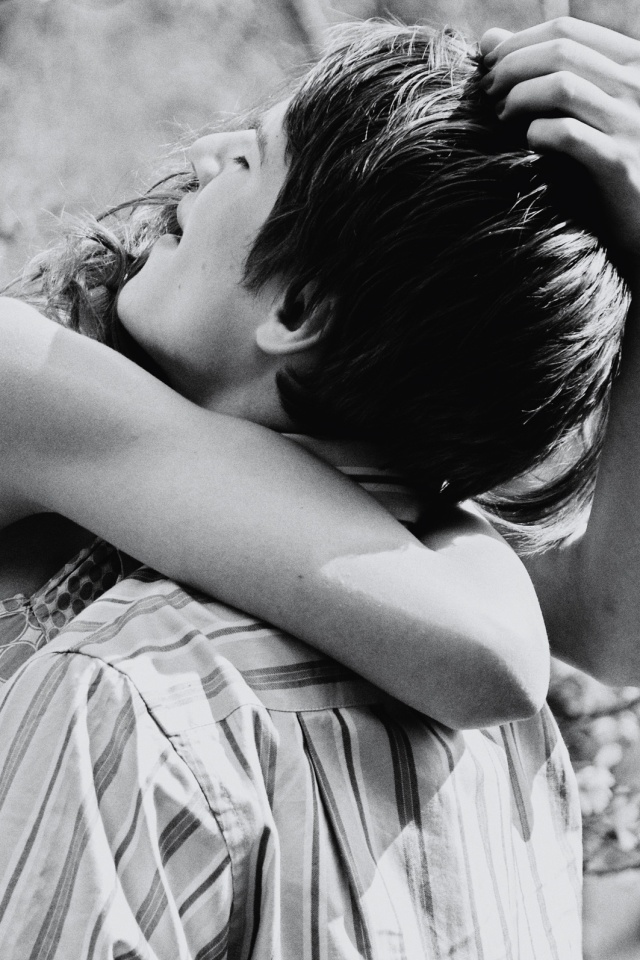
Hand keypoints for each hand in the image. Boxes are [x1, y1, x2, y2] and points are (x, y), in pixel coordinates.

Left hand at [480, 18, 639, 259]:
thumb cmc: (604, 162)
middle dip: (510, 67)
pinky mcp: (619, 164)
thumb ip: (542, 71)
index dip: (518, 43)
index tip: (489, 66)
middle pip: (560, 52)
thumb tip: (488, 39)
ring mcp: (632, 123)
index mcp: (633, 62)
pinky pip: (568, 134)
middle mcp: (638, 84)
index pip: (567, 31)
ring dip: (519, 97)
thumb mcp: (583, 109)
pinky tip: (529, 144)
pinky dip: (538, 134)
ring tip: (500, 116)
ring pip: (562, 85)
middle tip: (487, 92)